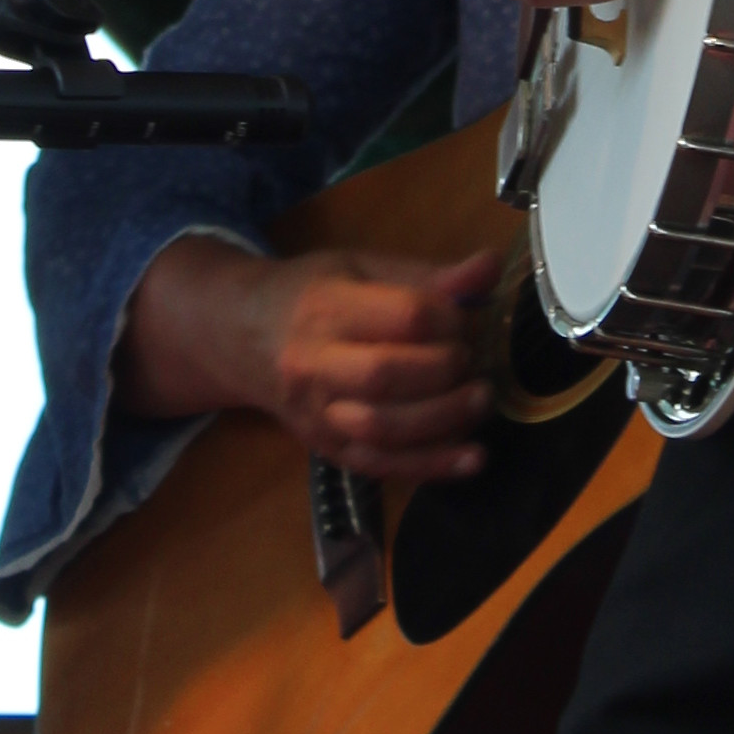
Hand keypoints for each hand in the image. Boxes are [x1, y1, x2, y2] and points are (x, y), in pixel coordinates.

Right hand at [114, 228, 499, 482]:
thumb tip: (490, 267)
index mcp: (325, 307)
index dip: (450, 318)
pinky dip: (432, 466)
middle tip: (473, 360)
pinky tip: (472, 458)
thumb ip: (426, 275)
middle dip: (447, 369)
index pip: (404, 317)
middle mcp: (315, 365)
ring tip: (479, 399)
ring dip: (446, 419)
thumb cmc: (309, 295)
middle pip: (389, 375)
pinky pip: (382, 466)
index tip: (467, 316)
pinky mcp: (328, 450)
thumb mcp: (362, 268)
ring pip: (384, 429)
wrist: (243, 338)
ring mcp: (318, 414)